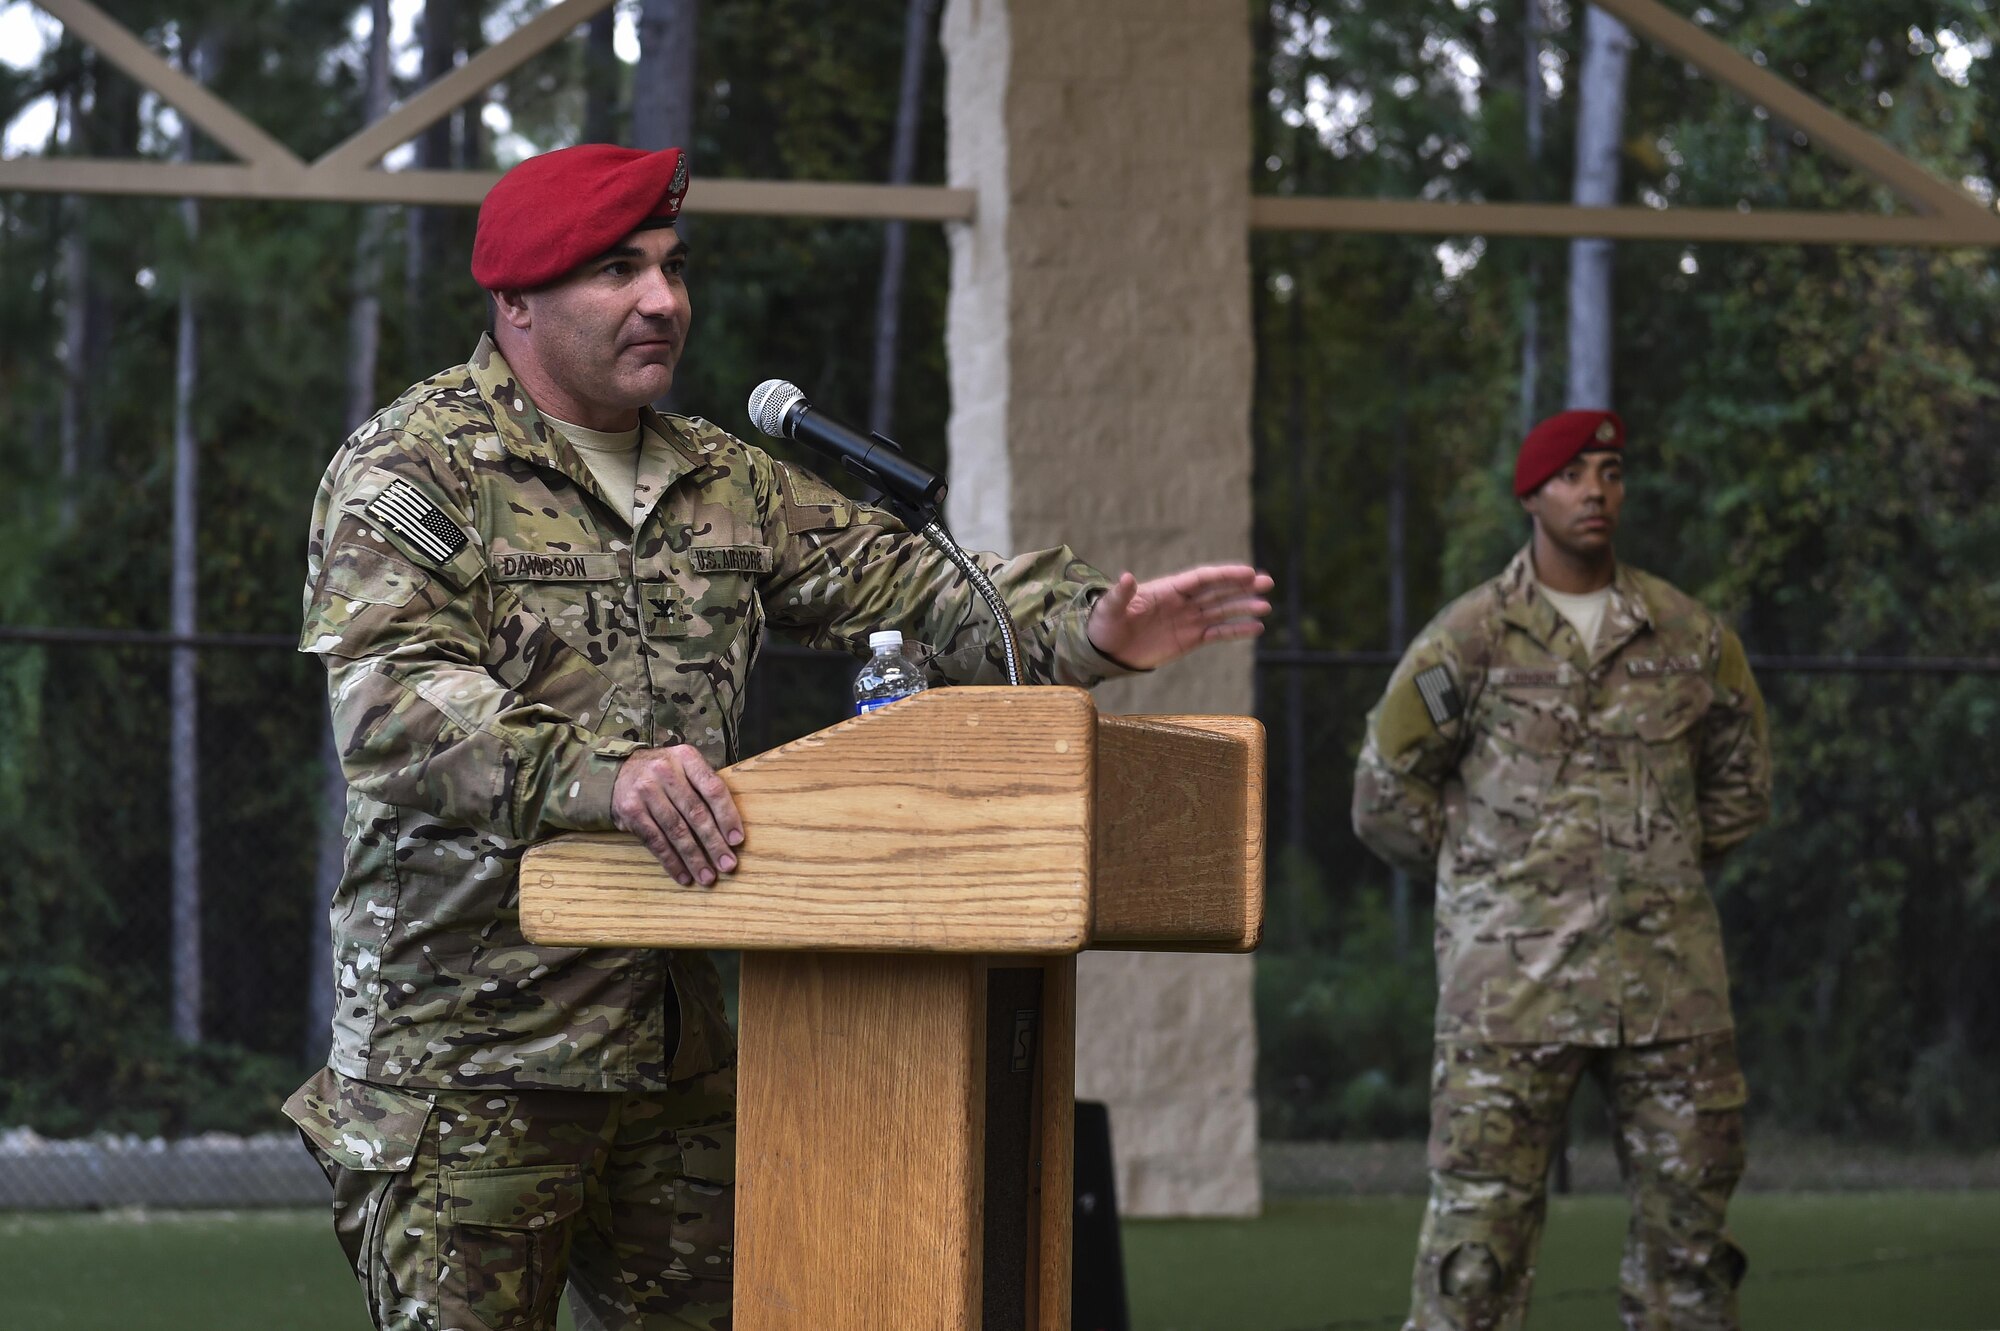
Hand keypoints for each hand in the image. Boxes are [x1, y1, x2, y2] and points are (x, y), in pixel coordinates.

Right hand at [611, 745, 744, 885]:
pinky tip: (683, 875)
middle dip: (714, 843)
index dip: (727, 816)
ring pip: (676, 830)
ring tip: (707, 876)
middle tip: (727, 865)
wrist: (618, 772)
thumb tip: (731, 829)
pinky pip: (656, 841)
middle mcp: (665, 771)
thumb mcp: (685, 767)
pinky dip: (671, 861)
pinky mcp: (631, 811)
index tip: (737, 840)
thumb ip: (705, 788)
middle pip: (696, 813)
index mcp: (686, 758)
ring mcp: (646, 791)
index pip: (713, 789)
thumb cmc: (664, 774)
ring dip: (694, 858)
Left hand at [1085, 564, 1274, 670]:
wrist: (1105, 651)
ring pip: (1221, 611)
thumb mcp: (1109, 609)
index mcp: (1166, 589)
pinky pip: (1217, 633)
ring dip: (1243, 608)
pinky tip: (1256, 628)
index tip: (1247, 573)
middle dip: (1242, 586)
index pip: (1201, 579)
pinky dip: (1236, 631)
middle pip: (1217, 591)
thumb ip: (1120, 594)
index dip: (1224, 575)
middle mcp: (1182, 602)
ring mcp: (1188, 620)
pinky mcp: (1190, 639)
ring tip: (1265, 607)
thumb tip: (1126, 577)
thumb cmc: (1105, 625)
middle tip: (1267, 582)